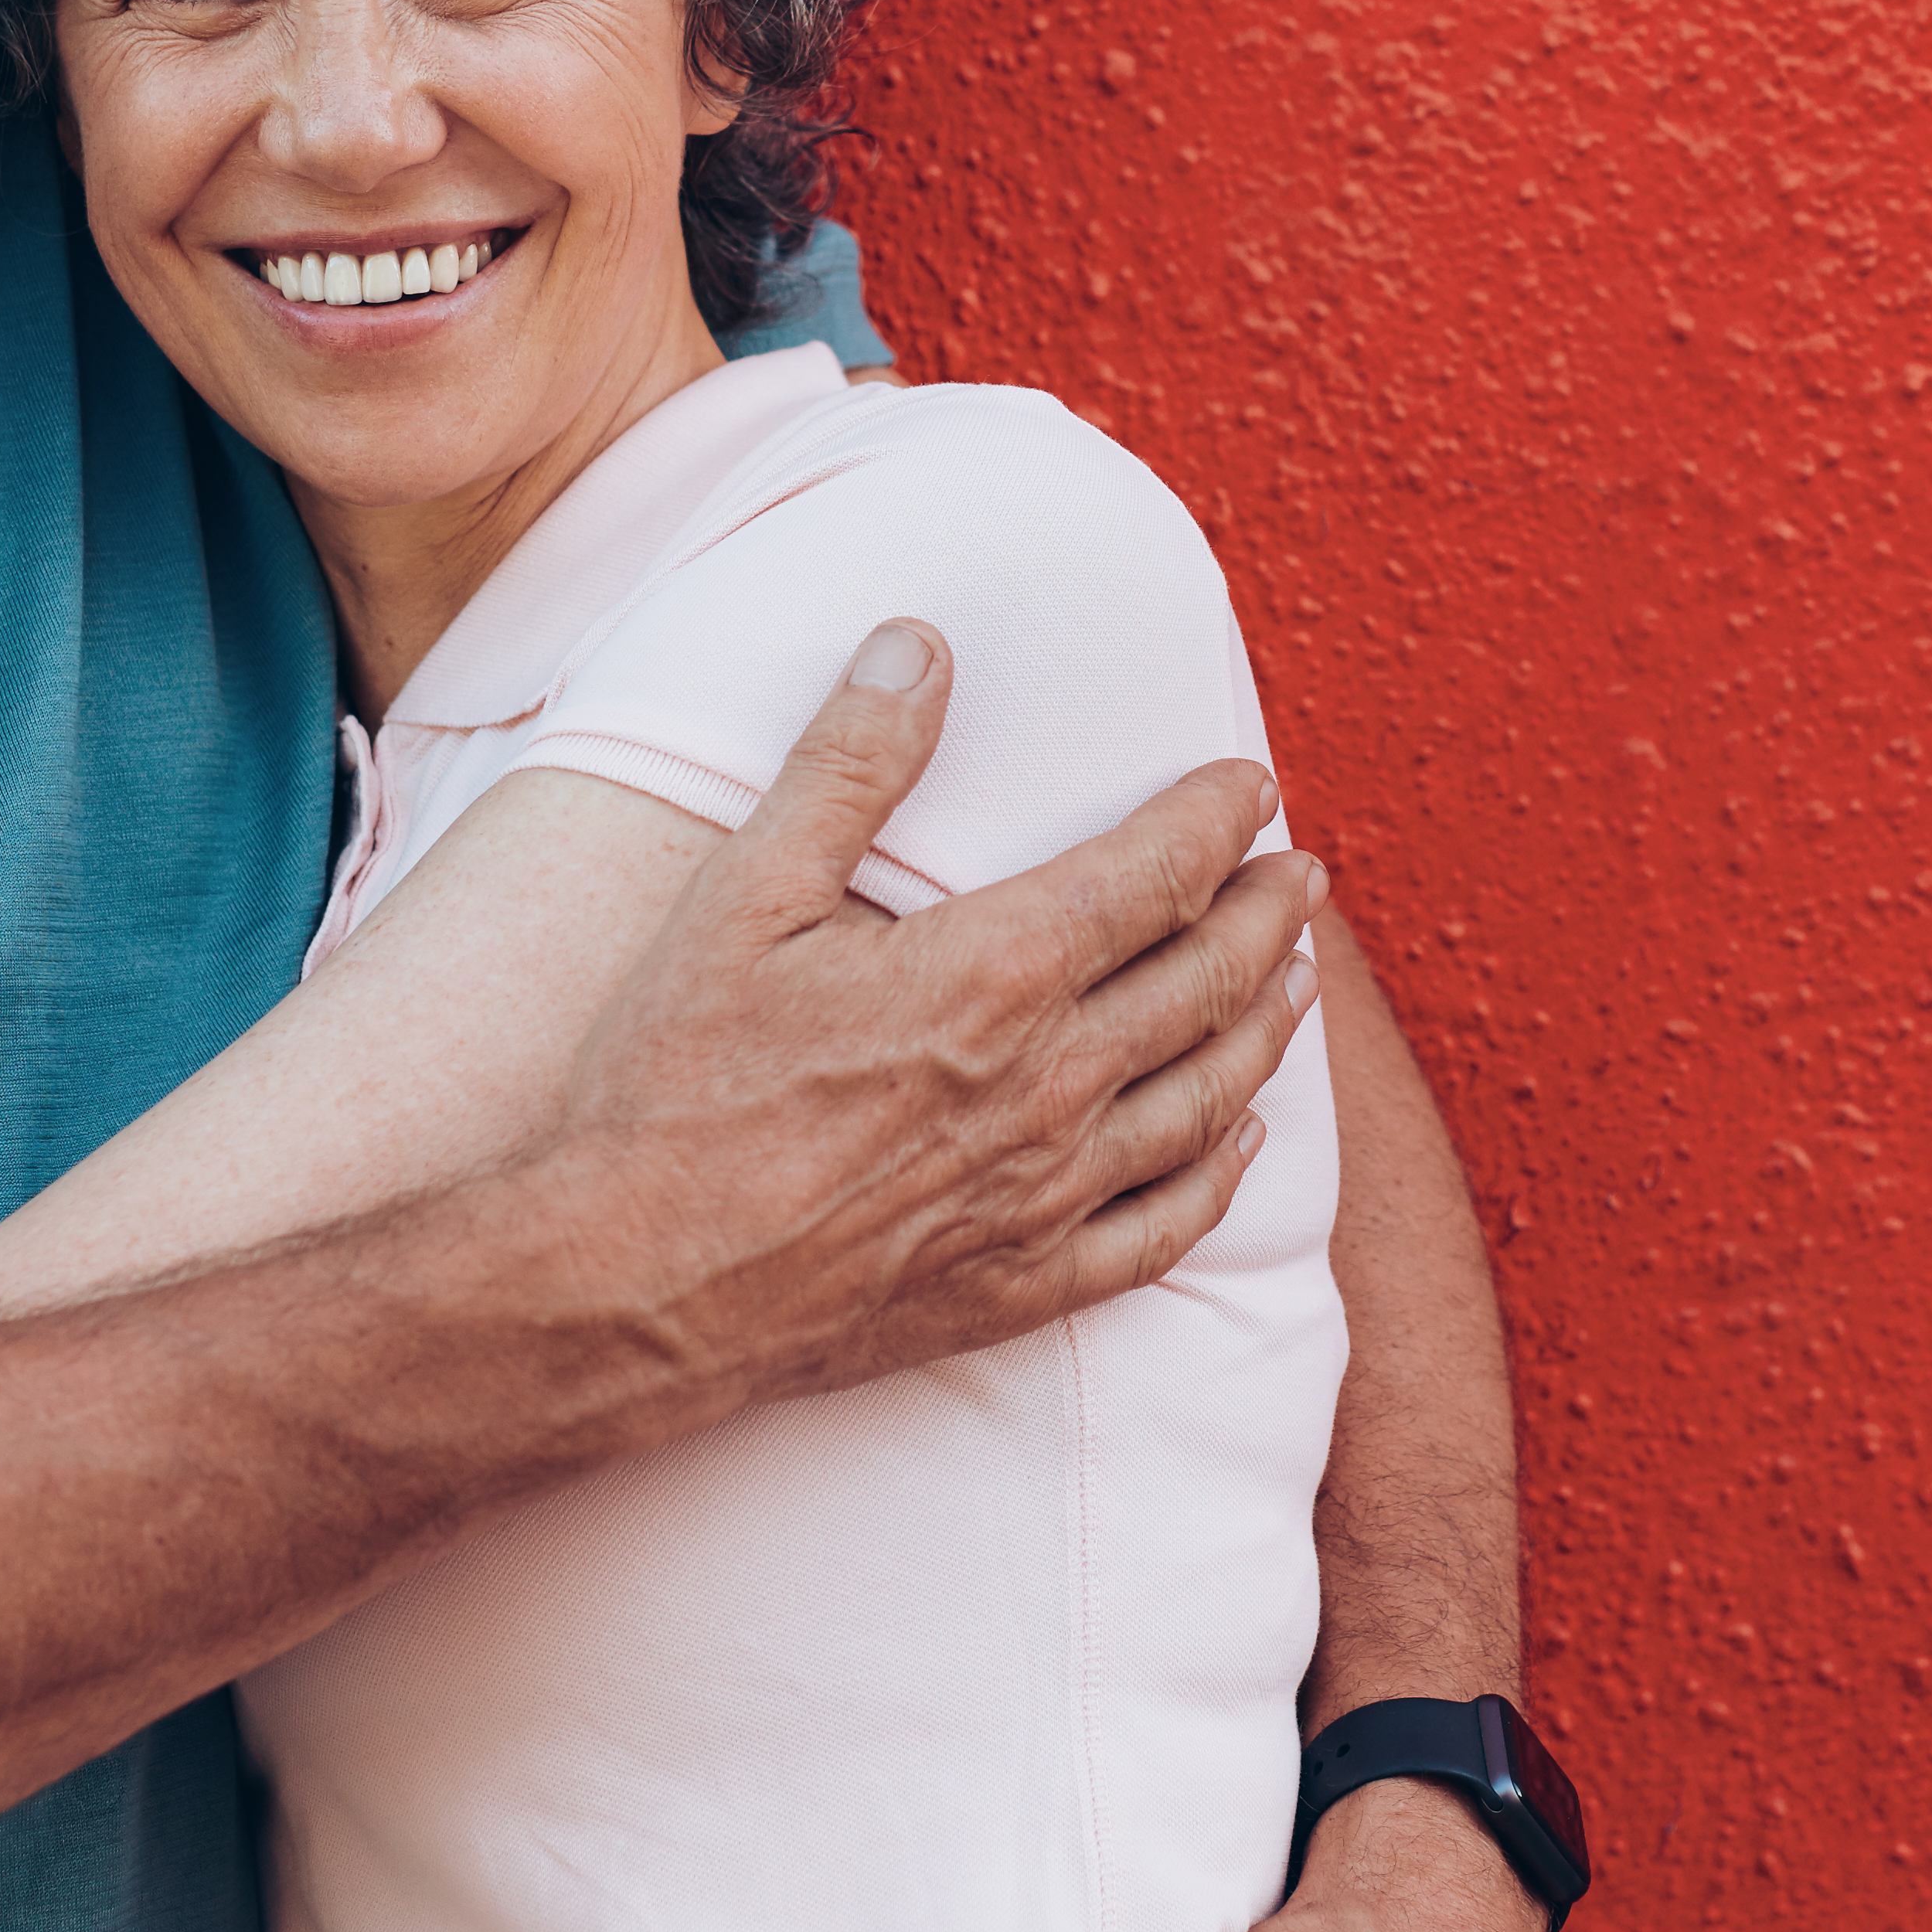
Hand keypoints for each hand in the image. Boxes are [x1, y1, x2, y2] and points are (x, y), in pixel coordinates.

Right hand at [543, 621, 1321, 1410]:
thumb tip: (920, 643)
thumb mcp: (741, 896)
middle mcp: (1050, 1084)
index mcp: (995, 973)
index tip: (1250, 783)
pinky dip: (1219, 1173)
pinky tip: (1238, 1141)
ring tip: (1297, 979)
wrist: (628, 1288)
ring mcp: (1047, 1194)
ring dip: (1266, 1027)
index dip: (1216, 818)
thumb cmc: (671, 1087)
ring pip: (1209, 1097)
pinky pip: (1164, 1228)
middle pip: (1208, 981)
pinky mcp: (1023, 1285)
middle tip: (1303, 874)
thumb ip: (847, 764)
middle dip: (1267, 914)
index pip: (1157, 872)